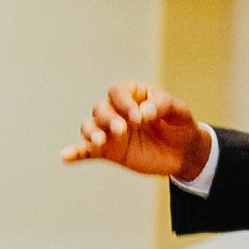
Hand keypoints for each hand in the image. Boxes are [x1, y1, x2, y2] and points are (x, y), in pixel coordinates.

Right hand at [60, 82, 209, 182]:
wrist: (184, 153)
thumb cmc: (180, 125)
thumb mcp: (179, 112)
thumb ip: (164, 106)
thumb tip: (145, 111)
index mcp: (133, 94)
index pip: (118, 91)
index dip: (124, 102)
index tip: (139, 117)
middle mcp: (117, 110)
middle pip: (100, 109)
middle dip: (108, 118)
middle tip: (123, 130)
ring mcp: (111, 131)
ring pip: (90, 126)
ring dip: (91, 133)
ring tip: (100, 142)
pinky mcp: (109, 151)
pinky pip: (86, 151)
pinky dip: (75, 153)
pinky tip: (65, 157)